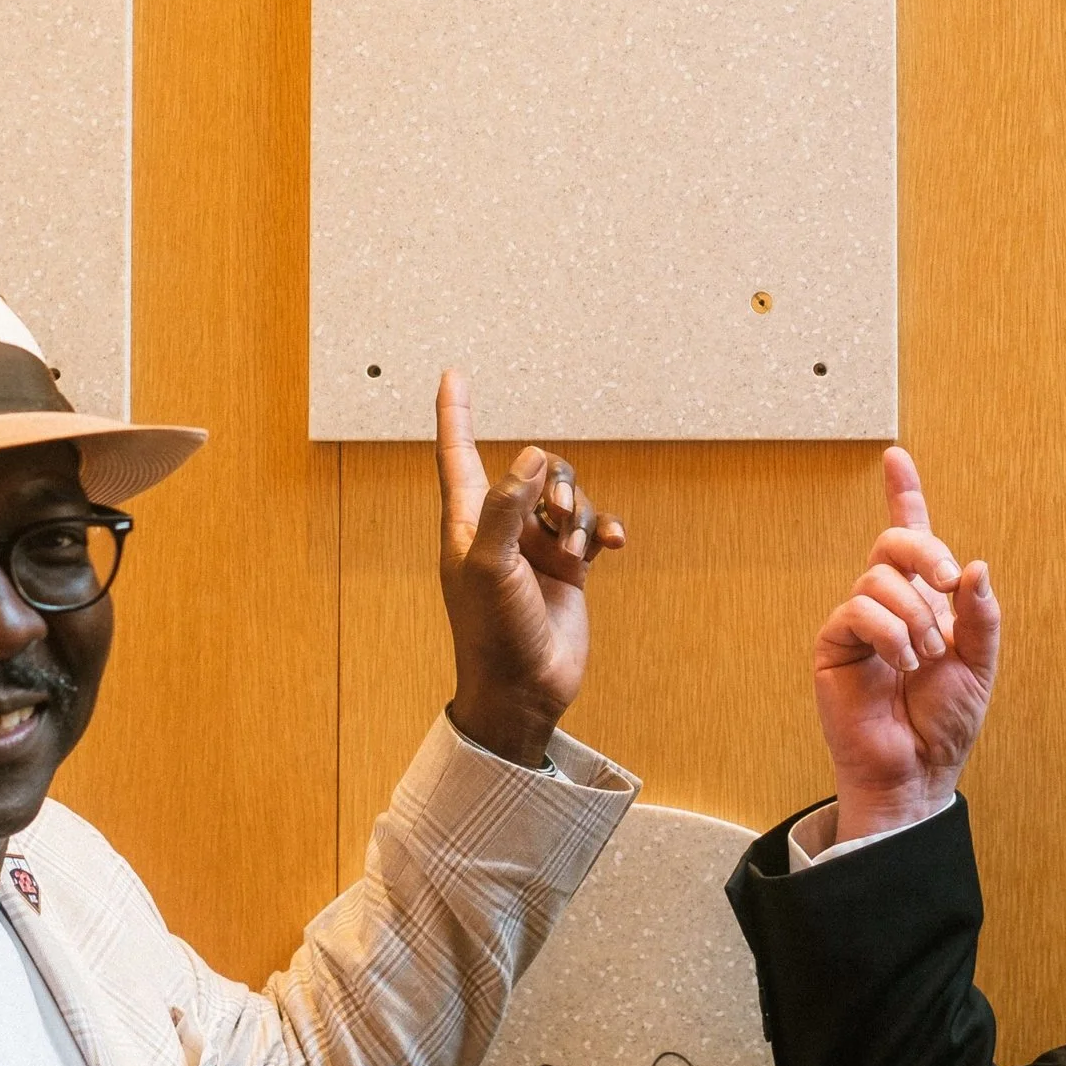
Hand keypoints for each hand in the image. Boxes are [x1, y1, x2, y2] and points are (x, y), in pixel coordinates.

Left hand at [436, 370, 627, 765]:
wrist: (523, 691)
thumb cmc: (491, 633)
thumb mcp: (488, 566)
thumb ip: (506, 506)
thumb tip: (532, 456)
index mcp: (466, 523)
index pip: (457, 454)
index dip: (455, 414)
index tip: (453, 374)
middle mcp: (501, 528)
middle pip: (533, 470)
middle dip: (554, 483)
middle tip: (557, 519)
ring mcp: (535, 548)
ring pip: (567, 497)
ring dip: (578, 513)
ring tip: (576, 548)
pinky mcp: (568, 569)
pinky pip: (591, 528)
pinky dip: (603, 529)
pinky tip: (612, 544)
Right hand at [813, 447, 1000, 842]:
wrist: (916, 770)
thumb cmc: (944, 723)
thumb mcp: (979, 666)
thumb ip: (980, 617)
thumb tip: (975, 568)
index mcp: (925, 601)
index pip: (911, 538)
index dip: (903, 496)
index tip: (896, 458)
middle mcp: (889, 603)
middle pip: (895, 543)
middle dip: (927, 550)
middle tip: (950, 584)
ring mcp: (860, 622)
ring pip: (879, 577)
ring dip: (914, 616)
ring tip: (924, 657)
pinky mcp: (835, 644)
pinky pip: (857, 610)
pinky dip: (889, 632)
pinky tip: (901, 662)